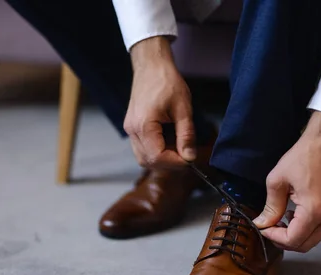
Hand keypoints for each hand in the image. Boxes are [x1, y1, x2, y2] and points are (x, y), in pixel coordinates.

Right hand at [124, 37, 195, 167]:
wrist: (151, 66)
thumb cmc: (167, 82)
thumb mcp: (183, 109)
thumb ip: (186, 135)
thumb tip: (190, 157)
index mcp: (144, 125)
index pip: (157, 157)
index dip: (175, 162)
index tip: (190, 159)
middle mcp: (132, 130)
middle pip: (148, 161)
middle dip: (168, 163)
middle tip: (185, 155)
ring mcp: (130, 130)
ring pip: (143, 157)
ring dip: (162, 158)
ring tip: (177, 147)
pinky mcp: (132, 128)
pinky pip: (142, 148)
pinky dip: (156, 150)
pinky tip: (168, 141)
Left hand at [253, 112, 320, 251]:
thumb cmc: (304, 157)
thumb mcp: (278, 181)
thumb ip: (271, 207)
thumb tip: (262, 223)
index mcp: (314, 211)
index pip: (293, 240)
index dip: (274, 237)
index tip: (263, 227)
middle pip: (304, 245)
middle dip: (284, 240)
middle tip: (270, 228)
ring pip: (312, 240)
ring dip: (295, 236)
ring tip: (280, 220)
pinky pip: (319, 230)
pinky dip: (304, 229)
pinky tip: (293, 215)